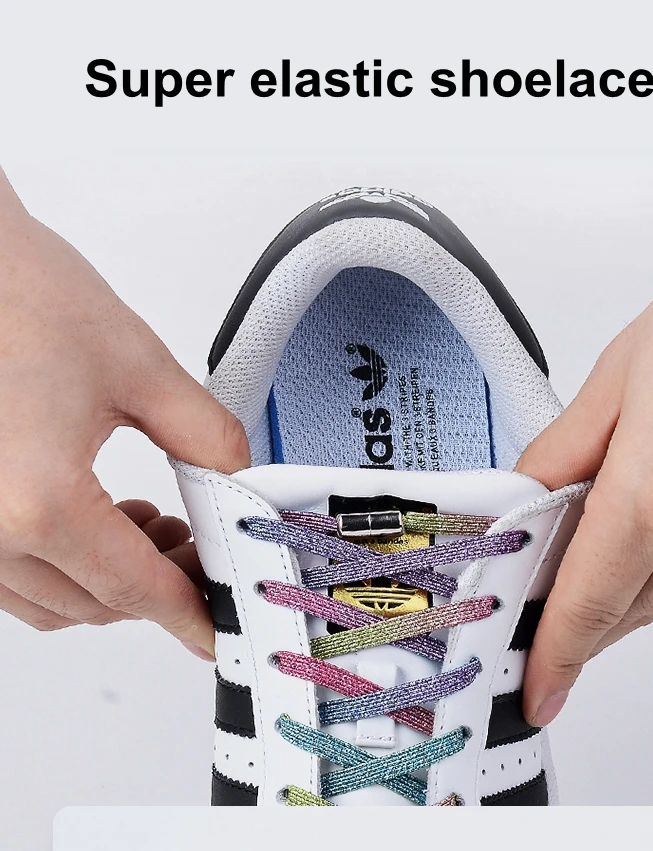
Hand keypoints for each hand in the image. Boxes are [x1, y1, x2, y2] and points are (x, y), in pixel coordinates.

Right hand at [0, 170, 249, 657]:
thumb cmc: (20, 294)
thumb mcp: (141, 369)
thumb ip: (205, 438)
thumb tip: (236, 481)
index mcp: (37, 501)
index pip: (136, 589)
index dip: (189, 612)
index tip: (214, 625)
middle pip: (93, 604)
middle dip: (158, 588)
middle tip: (201, 547)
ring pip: (49, 600)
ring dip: (110, 580)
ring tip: (154, 526)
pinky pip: (12, 573)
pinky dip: (64, 563)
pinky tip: (98, 516)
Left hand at [517, 182, 652, 726]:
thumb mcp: (608, 388)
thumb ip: (555, 459)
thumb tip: (520, 505)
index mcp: (652, 498)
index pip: (585, 608)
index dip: (553, 658)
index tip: (536, 690)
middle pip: (619, 614)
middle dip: (572, 620)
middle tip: (532, 605)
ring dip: (614, 589)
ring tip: (583, 545)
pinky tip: (641, 524)